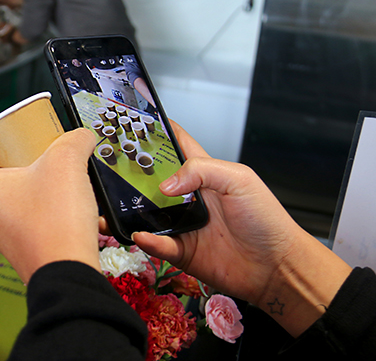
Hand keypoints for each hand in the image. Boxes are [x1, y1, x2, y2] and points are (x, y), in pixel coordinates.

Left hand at [0, 128, 100, 283]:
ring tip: (58, 186)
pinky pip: (26, 225)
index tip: (12, 143)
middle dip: (19, 169)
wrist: (67, 271)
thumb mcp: (67, 162)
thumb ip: (74, 141)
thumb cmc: (54, 222)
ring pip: (12, 205)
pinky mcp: (19, 252)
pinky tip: (65, 211)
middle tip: (41, 161)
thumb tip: (81, 136)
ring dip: (33, 193)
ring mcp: (0, 237)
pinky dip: (42, 216)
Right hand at [133, 121, 350, 335]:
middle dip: (133, 174)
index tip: (134, 124)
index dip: (157, 133)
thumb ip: (202, 170)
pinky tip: (143, 234)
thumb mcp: (239, 179)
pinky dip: (148, 240)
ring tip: (115, 204)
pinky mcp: (182, 251)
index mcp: (204, 174)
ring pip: (148, 214)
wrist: (276, 266)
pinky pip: (157, 245)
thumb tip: (166, 184)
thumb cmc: (266, 220)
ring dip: (131, 210)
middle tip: (112, 168)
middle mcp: (189, 198)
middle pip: (152, 180)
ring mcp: (183, 224)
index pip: (176, 146)